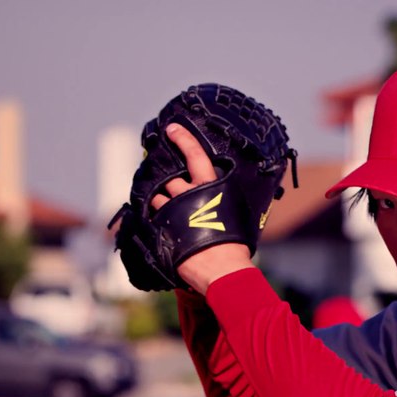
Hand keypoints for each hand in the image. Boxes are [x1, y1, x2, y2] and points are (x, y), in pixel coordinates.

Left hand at [155, 123, 255, 293]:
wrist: (220, 268)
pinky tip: (158, 226)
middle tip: (170, 188)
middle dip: (169, 183)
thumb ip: (233, 202)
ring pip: (158, 198)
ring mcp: (171, 210)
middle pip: (171, 179)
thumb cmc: (236, 244)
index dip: (182, 139)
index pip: (194, 155)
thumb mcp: (241, 215)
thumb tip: (245, 196)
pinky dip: (153, 219)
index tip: (171, 129)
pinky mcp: (160, 227)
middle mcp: (187, 193)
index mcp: (210, 186)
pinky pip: (151, 218)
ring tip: (168, 214)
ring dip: (160, 202)